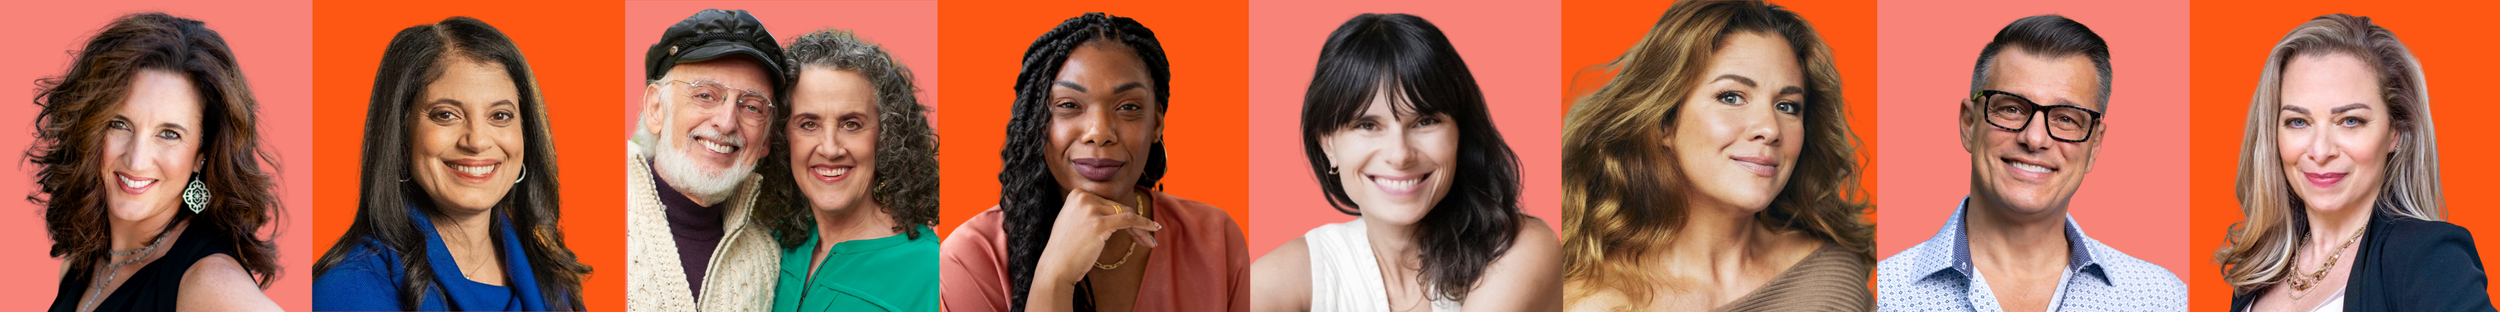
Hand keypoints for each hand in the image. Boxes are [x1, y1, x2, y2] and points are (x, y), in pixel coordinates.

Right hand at [1034, 189, 1162, 287]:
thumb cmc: (1066, 251)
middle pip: (1119, 207)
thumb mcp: (1074, 222)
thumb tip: (1115, 212)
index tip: (1135, 228)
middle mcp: (1083, 198)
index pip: (1109, 203)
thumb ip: (1089, 212)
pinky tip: (1154, 231)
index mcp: (1077, 194)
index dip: (1125, 216)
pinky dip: (1144, 225)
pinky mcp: (1099, 223)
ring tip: (1149, 241)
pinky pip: (1128, 220)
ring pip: (1126, 214)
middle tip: (1147, 237)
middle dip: (1135, 224)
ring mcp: (1091, 209)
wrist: (1055, 268)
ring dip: (1141, 228)